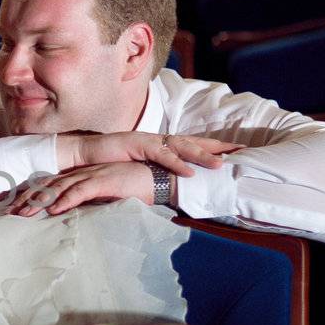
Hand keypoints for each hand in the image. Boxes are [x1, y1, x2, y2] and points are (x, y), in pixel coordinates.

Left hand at [9, 162, 160, 215]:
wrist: (160, 178)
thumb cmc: (134, 189)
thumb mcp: (105, 198)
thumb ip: (88, 203)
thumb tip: (69, 218)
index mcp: (81, 176)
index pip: (49, 184)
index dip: (30, 193)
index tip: (13, 206)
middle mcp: (82, 172)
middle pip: (48, 185)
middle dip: (27, 198)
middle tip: (8, 212)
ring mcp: (93, 174)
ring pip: (59, 187)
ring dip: (40, 200)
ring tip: (23, 214)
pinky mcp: (105, 180)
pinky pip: (82, 190)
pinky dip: (66, 199)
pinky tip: (54, 209)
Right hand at [68, 131, 241, 176]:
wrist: (84, 153)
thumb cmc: (110, 162)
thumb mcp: (138, 168)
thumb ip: (155, 172)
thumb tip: (172, 185)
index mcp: (161, 144)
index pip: (192, 144)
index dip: (214, 147)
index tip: (236, 151)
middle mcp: (158, 139)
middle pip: (193, 141)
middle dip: (217, 146)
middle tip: (241, 151)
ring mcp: (148, 140)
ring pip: (181, 146)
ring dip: (201, 156)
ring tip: (220, 165)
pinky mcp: (136, 145)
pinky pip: (160, 155)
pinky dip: (176, 163)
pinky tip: (190, 171)